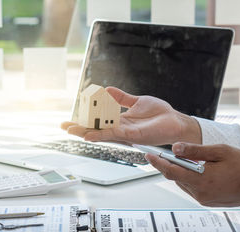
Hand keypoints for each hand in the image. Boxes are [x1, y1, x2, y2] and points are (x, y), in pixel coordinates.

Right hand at [61, 87, 201, 145]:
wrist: (175, 121)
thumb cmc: (160, 113)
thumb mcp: (137, 101)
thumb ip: (121, 98)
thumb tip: (107, 89)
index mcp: (120, 120)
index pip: (98, 121)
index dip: (84, 120)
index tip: (71, 119)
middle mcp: (120, 128)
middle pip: (95, 129)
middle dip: (79, 128)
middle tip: (64, 127)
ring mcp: (125, 133)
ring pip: (101, 133)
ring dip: (85, 132)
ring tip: (72, 131)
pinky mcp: (132, 135)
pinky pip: (113, 134)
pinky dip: (100, 134)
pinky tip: (89, 135)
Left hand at [146, 142, 239, 206]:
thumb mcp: (219, 151)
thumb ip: (195, 150)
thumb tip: (175, 148)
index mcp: (201, 180)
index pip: (172, 171)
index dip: (158, 163)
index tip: (148, 155)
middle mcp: (199, 193)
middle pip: (175, 178)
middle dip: (169, 165)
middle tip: (164, 154)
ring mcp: (203, 199)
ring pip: (182, 183)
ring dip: (180, 172)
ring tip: (187, 160)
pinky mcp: (207, 202)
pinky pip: (191, 189)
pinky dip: (189, 179)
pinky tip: (197, 170)